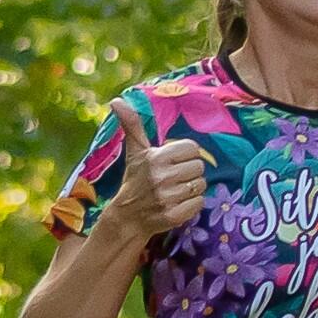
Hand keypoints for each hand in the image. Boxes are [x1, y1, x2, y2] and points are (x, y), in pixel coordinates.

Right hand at [110, 100, 209, 241]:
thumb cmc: (135, 180)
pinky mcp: (174, 215)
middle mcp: (162, 177)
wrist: (127, 217)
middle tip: (174, 178)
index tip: (174, 162)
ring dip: (192, 188)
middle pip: (199, 167)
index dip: (186, 155)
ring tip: (175, 191)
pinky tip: (177, 203)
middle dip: (189, 172)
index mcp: (156, 158)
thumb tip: (116, 100)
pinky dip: (192, 204)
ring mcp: (168, 197)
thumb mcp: (135, 152)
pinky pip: (199, 203)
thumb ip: (132, 125)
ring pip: (201, 185)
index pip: (192, 148)